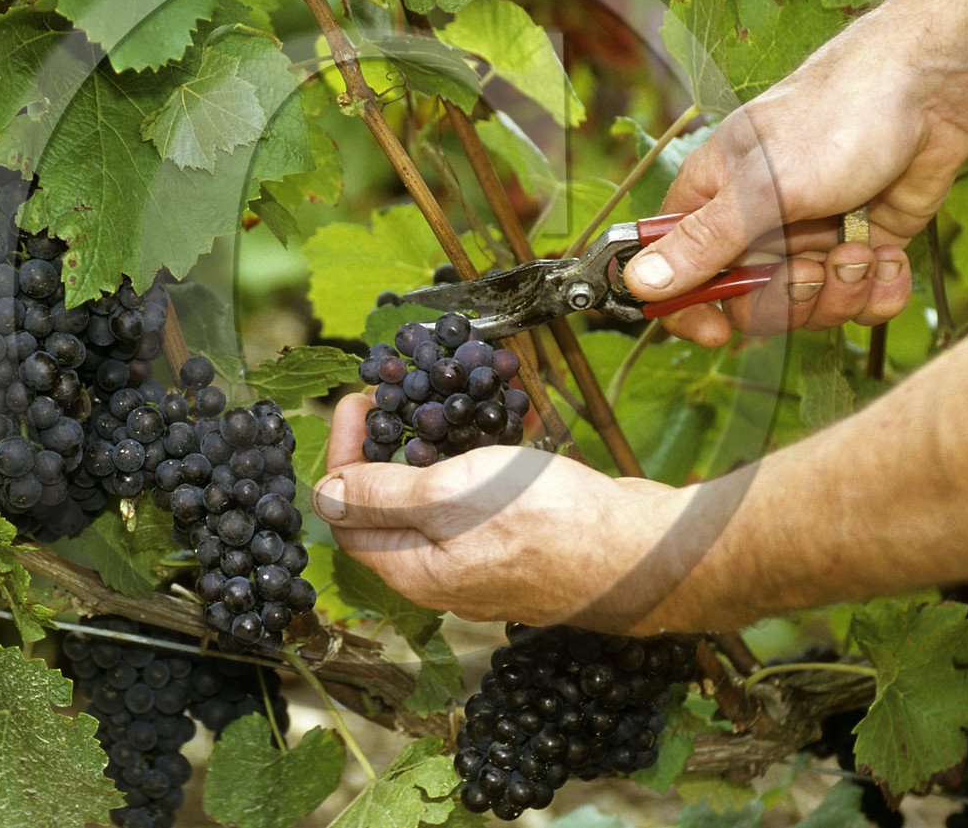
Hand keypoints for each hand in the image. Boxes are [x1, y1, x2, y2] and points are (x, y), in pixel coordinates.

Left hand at [313, 393, 699, 634]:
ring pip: (441, 498)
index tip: (359, 401)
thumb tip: (323, 493)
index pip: (348, 514)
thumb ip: (383, 496)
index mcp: (414, 571)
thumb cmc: (550, 525)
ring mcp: (486, 558)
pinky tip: (497, 420)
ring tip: (443, 398)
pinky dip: (482, 456)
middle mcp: (444, 572)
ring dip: (436, 445)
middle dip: (386, 444)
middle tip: (395, 395)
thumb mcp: (451, 498)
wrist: (645, 551)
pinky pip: (486, 496)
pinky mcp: (523, 540)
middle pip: (390, 507)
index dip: (343, 454)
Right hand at [623, 11, 967, 345]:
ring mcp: (810, 239)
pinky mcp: (861, 248)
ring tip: (861, 250)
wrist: (930, 93)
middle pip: (749, 307)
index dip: (691, 310)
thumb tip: (639, 284)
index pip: (678, 274)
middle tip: (812, 267)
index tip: (719, 333)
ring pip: (810, 310)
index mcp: (713, 203)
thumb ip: (702, 243)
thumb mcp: (761, 188)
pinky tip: (890, 256)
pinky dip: (881, 290)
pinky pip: (861, 302)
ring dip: (842, 291)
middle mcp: (757, 227)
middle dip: (789, 299)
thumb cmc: (833, 120)